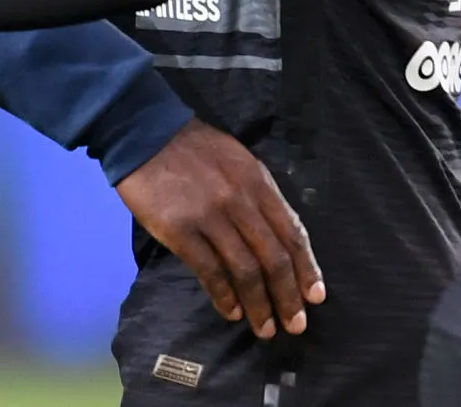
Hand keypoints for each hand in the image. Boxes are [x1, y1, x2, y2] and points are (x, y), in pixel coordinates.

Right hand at [116, 118, 324, 338]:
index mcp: (257, 182)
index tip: (315, 297)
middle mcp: (239, 201)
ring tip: (264, 327)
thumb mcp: (238, 160)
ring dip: (258, 304)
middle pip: (273, 257)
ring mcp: (209, 217)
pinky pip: (209, 271)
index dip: (307, 268)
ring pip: (245, 270)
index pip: (291, 232)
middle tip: (295, 324)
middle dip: (287, 296)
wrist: (144, 133)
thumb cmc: (193, 148)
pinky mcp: (180, 230)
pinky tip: (231, 311)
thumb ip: (259, 194)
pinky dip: (223, 296)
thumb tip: (277, 236)